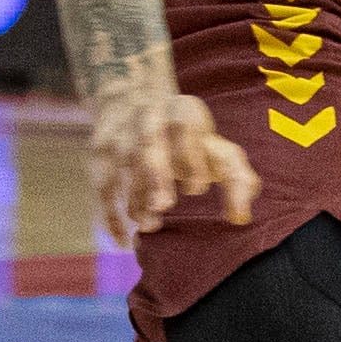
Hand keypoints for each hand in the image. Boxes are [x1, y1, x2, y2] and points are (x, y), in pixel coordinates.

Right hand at [86, 87, 258, 243]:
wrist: (136, 102)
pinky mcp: (100, 151)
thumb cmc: (191, 143)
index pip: (185, 127)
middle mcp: (148, 116)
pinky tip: (122, 239)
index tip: (197, 189)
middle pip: (149, 142)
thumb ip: (237, 179)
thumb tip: (240, 218)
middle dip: (155, 172)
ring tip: (148, 225)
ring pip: (122, 163)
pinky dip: (110, 212)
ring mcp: (120, 132)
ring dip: (133, 195)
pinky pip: (102, 182)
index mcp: (182, 112)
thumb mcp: (216, 150)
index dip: (190, 158)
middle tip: (163, 204)